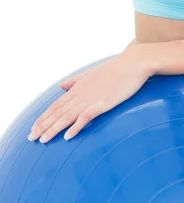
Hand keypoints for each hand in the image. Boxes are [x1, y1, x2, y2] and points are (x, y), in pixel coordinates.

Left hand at [28, 50, 153, 142]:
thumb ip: (75, 80)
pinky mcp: (103, 103)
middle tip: (31, 138)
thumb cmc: (116, 68)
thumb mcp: (92, 73)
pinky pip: (86, 116)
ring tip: (42, 140)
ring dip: (53, 128)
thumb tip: (61, 86)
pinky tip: (67, 136)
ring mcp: (91, 98)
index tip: (34, 127)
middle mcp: (81, 93)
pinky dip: (76, 127)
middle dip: (43, 125)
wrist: (134, 63)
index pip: (56, 104)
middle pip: (58, 112)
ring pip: (67, 116)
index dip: (44, 117)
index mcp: (78, 87)